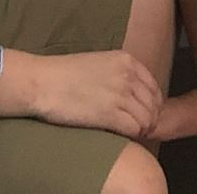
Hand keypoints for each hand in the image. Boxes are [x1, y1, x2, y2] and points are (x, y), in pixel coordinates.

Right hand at [0, 48, 162, 137]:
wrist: (43, 82)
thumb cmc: (64, 74)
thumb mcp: (99, 62)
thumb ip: (118, 73)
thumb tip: (131, 92)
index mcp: (126, 60)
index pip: (153, 86)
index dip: (152, 104)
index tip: (144, 113)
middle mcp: (127, 75)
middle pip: (153, 104)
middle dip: (149, 118)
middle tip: (139, 128)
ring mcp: (120, 94)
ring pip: (147, 118)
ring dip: (142, 129)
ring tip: (132, 134)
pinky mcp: (110, 113)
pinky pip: (134, 128)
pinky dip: (133, 135)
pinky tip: (124, 136)